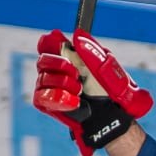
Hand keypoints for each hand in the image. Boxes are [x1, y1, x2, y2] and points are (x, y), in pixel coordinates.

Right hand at [33, 29, 152, 155]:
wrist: (114, 120)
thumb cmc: (113, 94)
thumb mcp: (109, 70)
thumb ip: (93, 52)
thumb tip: (77, 35)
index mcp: (70, 57)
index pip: (48, 44)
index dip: (50, 43)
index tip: (60, 45)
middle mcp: (57, 71)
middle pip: (42, 60)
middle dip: (58, 64)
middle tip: (75, 73)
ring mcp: (51, 88)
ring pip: (42, 79)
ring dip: (62, 84)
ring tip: (79, 91)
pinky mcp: (49, 104)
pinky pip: (42, 97)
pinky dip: (58, 99)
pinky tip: (74, 102)